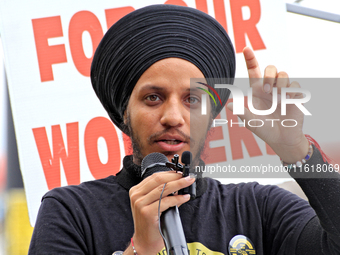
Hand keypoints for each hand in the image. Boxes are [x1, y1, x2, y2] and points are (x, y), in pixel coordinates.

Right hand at [127, 171, 193, 254]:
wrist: (145, 241)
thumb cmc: (150, 222)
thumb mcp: (153, 203)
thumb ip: (162, 192)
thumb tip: (179, 183)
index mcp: (136, 190)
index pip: (155, 176)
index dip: (170, 173)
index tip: (181, 173)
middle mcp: (136, 195)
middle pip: (159, 180)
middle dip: (175, 177)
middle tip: (187, 177)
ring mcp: (140, 203)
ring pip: (164, 188)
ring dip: (179, 184)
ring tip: (188, 182)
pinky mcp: (147, 212)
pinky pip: (166, 201)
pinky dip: (177, 198)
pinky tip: (185, 197)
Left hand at [227, 47, 308, 162]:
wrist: (282, 139)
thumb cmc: (264, 129)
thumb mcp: (251, 122)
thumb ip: (242, 113)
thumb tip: (230, 105)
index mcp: (257, 91)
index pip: (253, 71)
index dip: (250, 59)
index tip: (246, 48)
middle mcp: (270, 88)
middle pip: (270, 68)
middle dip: (269, 75)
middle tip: (267, 90)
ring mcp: (282, 91)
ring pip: (283, 74)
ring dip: (280, 83)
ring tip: (278, 98)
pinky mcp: (294, 96)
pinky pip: (295, 85)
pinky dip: (291, 92)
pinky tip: (287, 102)